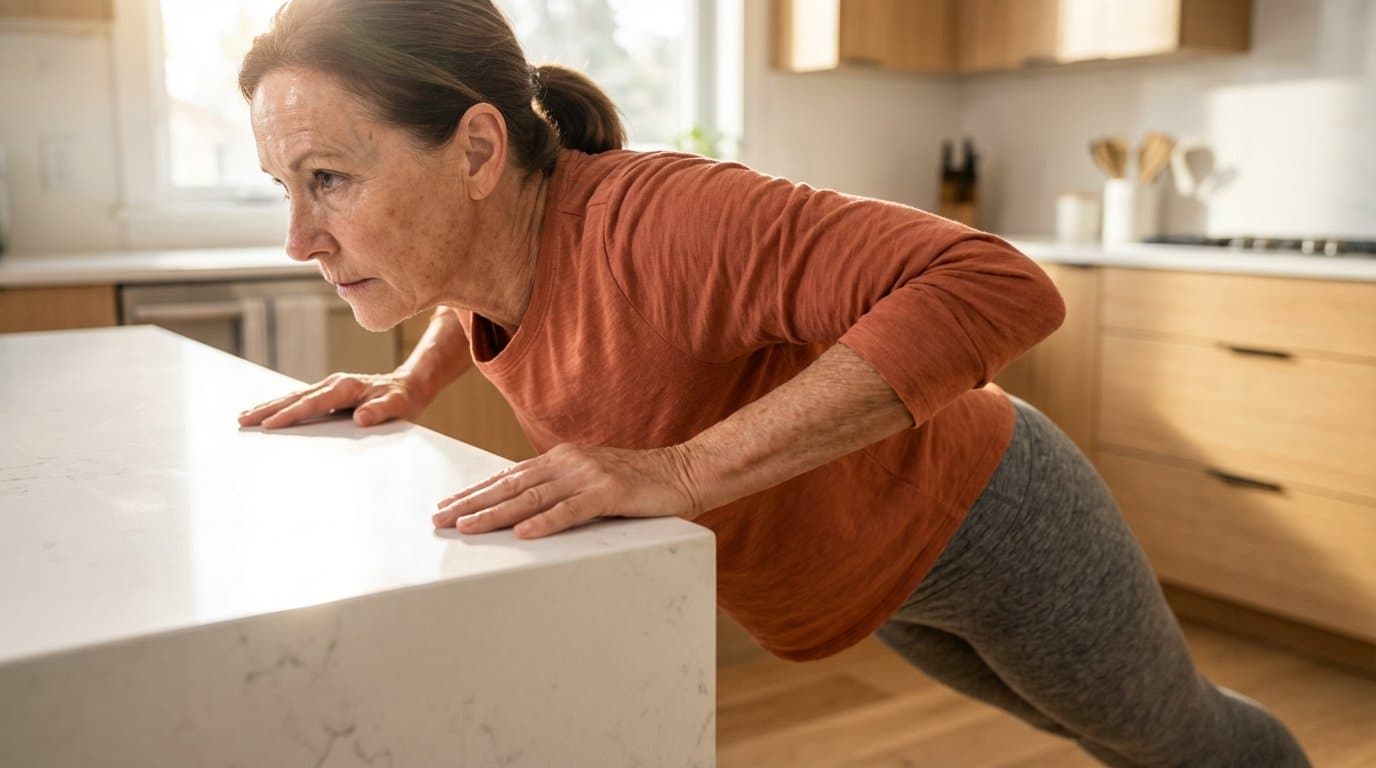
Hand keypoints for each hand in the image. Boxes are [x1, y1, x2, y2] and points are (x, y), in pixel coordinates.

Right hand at [238, 371, 429, 428]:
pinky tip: (266, 414)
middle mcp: (333, 384)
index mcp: (346, 387)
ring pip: (293, 397)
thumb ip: (380, 411)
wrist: (408, 387)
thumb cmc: (402, 400)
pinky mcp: (328, 394)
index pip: (313, 403)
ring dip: (268, 407)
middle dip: (267, 409)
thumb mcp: (397, 406)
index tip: (270, 424)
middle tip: (242, 421)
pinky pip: (299, 400)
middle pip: (295, 398)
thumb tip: (361, 417)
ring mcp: (329, 387)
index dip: (291, 414)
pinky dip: (280, 406)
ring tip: (244, 416)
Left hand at [432, 443, 705, 538]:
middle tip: (440, 520)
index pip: (510, 478)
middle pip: (511, 486)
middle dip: (472, 504)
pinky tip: (523, 533)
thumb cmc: (641, 483)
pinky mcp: (611, 493)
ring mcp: (589, 476)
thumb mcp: (593, 482)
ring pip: (532, 498)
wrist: (685, 471)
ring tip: (467, 528)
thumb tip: (529, 509)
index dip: (477, 492)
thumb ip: (563, 490)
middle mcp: (569, 463)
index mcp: (562, 460)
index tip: (447, 506)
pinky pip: (571, 510)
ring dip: (496, 514)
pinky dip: (545, 522)